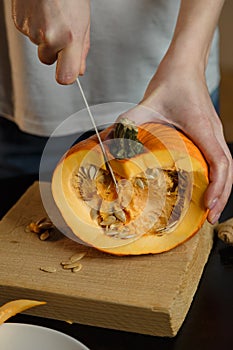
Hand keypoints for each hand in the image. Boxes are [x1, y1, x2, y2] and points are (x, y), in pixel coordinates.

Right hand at [11, 0, 89, 83]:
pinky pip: (28, 33)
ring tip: (51, 15)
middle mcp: (50, 37)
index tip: (68, 72)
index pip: (65, 77)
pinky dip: (34, 25)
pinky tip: (41, 11)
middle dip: (54, 51)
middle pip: (48, 61)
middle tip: (60, 31)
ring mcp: (32, 30)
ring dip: (44, 36)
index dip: (66, 76)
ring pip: (38, 46)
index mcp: (70, 38)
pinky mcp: (20, 23)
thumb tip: (79, 70)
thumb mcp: (84, 22)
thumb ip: (81, 50)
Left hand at [117, 57, 232, 223]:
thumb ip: (124, 126)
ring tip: (211, 208)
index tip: (209, 205)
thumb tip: (104, 147)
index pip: (220, 161)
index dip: (219, 185)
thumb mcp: (144, 107)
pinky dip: (217, 176)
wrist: (184, 67)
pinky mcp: (210, 133)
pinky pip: (219, 158)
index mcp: (202, 128)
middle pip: (228, 169)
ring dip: (222, 187)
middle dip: (222, 194)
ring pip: (227, 165)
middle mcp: (213, 132)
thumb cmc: (169, 85)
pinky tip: (207, 187)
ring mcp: (214, 133)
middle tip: (211, 217)